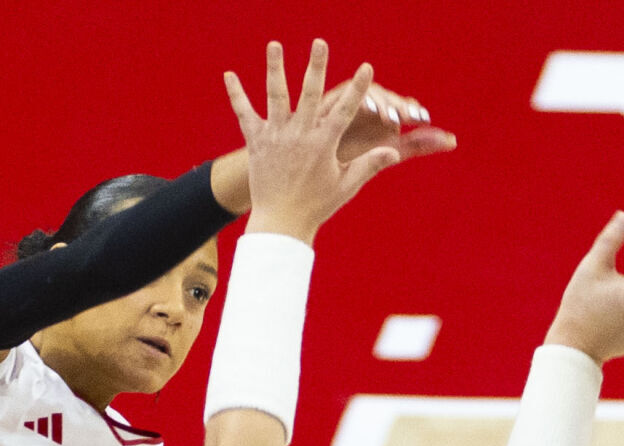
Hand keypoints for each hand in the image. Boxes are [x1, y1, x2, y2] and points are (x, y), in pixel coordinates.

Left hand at [224, 40, 400, 243]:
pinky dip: (236, 94)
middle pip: (309, 93)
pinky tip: (229, 74)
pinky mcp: (256, 142)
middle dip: (316, 66)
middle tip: (320, 42)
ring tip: (275, 44)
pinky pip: (244, 114)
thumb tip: (394, 150)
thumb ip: (369, 164)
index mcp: (323, 144)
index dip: (358, 88)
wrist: (280, 224)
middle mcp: (299, 135)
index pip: (345, 110)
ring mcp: (275, 136)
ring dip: (275, 68)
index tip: (367, 66)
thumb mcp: (346, 186)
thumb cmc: (316, 206)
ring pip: (275, 95)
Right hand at [331, 80, 456, 167]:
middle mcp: (367, 105)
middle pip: (387, 98)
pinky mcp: (328, 103)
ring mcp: (348, 101)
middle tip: (409, 116)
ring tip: (389, 116)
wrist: (313, 176)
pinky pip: (344, 94)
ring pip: (368, 94)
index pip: (402, 107)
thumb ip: (417, 145)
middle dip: (398, 106)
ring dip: (380, 102)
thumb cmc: (349, 163)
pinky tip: (366, 108)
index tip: (424, 119)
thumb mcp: (388, 152)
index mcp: (382, 114)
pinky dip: (356, 98)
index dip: (413, 112)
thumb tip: (454, 139)